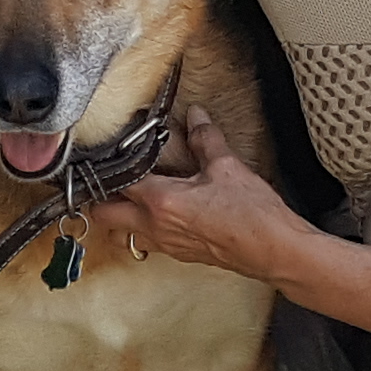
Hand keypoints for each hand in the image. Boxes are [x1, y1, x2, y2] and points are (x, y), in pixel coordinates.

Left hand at [108, 105, 312, 285]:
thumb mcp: (227, 167)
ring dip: (117, 218)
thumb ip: (204, 139)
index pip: (115, 182)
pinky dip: (140, 229)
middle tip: (107, 179)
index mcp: (160, 201)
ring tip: (128, 197)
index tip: (106, 154)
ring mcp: (165, 244)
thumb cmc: (251, 214)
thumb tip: (195, 116)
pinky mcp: (179, 254)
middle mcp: (155, 226)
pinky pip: (145, 243)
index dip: (106, 166)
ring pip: (119, 235)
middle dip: (98, 197)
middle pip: (102, 216)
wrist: (272, 250)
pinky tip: (158, 213)